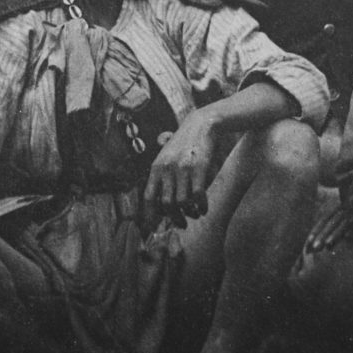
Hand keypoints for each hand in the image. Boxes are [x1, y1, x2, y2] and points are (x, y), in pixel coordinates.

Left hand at [145, 106, 227, 223]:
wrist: (202, 124)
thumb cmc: (185, 142)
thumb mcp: (166, 155)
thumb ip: (161, 175)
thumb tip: (161, 202)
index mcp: (156, 167)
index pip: (149, 197)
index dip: (150, 215)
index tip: (153, 227)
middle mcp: (167, 169)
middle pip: (166, 204)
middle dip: (175, 218)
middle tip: (182, 223)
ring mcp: (183, 168)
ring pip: (183, 203)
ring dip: (190, 213)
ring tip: (195, 214)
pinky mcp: (199, 168)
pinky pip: (198, 196)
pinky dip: (201, 206)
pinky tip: (204, 208)